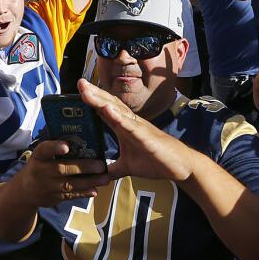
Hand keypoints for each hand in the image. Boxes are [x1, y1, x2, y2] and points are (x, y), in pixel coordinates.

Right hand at [17, 137, 109, 207]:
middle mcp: (41, 171)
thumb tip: (80, 135)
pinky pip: (70, 196)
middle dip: (83, 167)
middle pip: (62, 169)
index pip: (44, 150)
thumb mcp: (41, 156)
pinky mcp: (54, 198)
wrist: (25, 191)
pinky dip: (84, 193)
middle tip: (101, 165)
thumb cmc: (39, 166)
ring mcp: (47, 187)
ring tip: (105, 178)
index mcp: (38, 157)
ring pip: (70, 184)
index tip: (66, 146)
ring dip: (89, 181)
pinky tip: (95, 190)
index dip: (54, 147)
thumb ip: (55, 148)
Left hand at [77, 79, 200, 181]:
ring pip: (117, 110)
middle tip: (79, 82)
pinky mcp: (146, 136)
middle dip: (93, 93)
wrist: (180, 166)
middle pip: (109, 104)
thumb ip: (114, 169)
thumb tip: (99, 176)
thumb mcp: (128, 167)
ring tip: (87, 91)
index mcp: (124, 128)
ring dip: (101, 100)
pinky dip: (118, 116)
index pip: (104, 111)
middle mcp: (130, 123)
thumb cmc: (157, 161)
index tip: (78, 91)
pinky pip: (130, 125)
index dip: (92, 101)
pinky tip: (108, 109)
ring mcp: (138, 128)